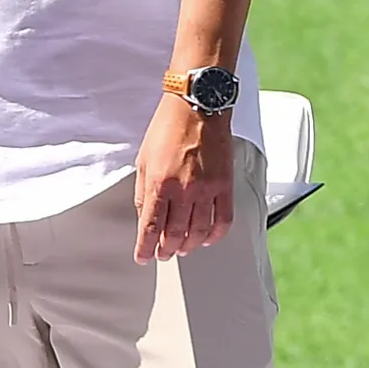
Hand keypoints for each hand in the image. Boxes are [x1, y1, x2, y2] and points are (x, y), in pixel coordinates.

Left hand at [133, 93, 237, 264]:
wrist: (197, 109)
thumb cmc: (167, 129)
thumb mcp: (143, 161)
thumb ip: (144, 191)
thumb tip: (145, 216)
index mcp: (159, 184)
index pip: (150, 227)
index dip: (145, 247)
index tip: (142, 258)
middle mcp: (184, 190)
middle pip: (175, 234)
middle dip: (167, 250)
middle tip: (163, 255)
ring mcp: (207, 190)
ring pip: (199, 231)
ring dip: (189, 245)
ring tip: (182, 249)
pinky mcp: (225, 186)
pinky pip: (224, 219)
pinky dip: (216, 234)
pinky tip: (208, 238)